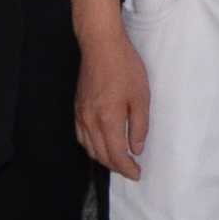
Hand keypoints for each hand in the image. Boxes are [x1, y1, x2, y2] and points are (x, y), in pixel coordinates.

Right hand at [75, 10, 150, 180]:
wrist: (101, 45)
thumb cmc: (124, 67)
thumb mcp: (141, 97)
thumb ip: (139, 126)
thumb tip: (136, 148)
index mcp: (108, 120)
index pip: (116, 155)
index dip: (127, 168)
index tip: (137, 174)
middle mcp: (90, 121)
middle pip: (101, 155)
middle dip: (116, 167)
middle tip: (131, 171)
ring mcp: (81, 115)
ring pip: (89, 148)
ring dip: (103, 159)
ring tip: (118, 161)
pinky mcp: (77, 107)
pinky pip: (81, 136)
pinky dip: (91, 147)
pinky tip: (100, 145)